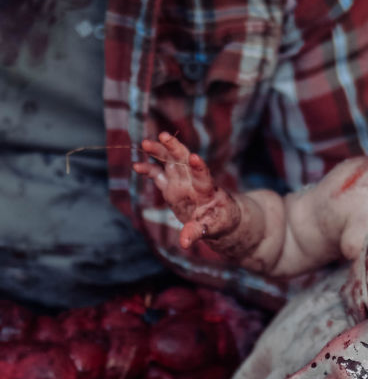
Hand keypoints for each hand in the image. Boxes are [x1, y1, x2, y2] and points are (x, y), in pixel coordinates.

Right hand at [133, 131, 240, 249]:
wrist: (218, 217)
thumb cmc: (220, 221)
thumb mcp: (212, 228)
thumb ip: (197, 232)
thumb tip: (184, 243)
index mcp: (207, 189)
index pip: (203, 175)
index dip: (199, 167)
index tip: (195, 157)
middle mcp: (193, 181)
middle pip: (184, 160)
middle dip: (174, 148)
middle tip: (163, 136)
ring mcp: (181, 181)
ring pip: (169, 162)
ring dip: (158, 152)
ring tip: (145, 143)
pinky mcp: (171, 187)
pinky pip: (158, 175)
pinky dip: (148, 170)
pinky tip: (136, 166)